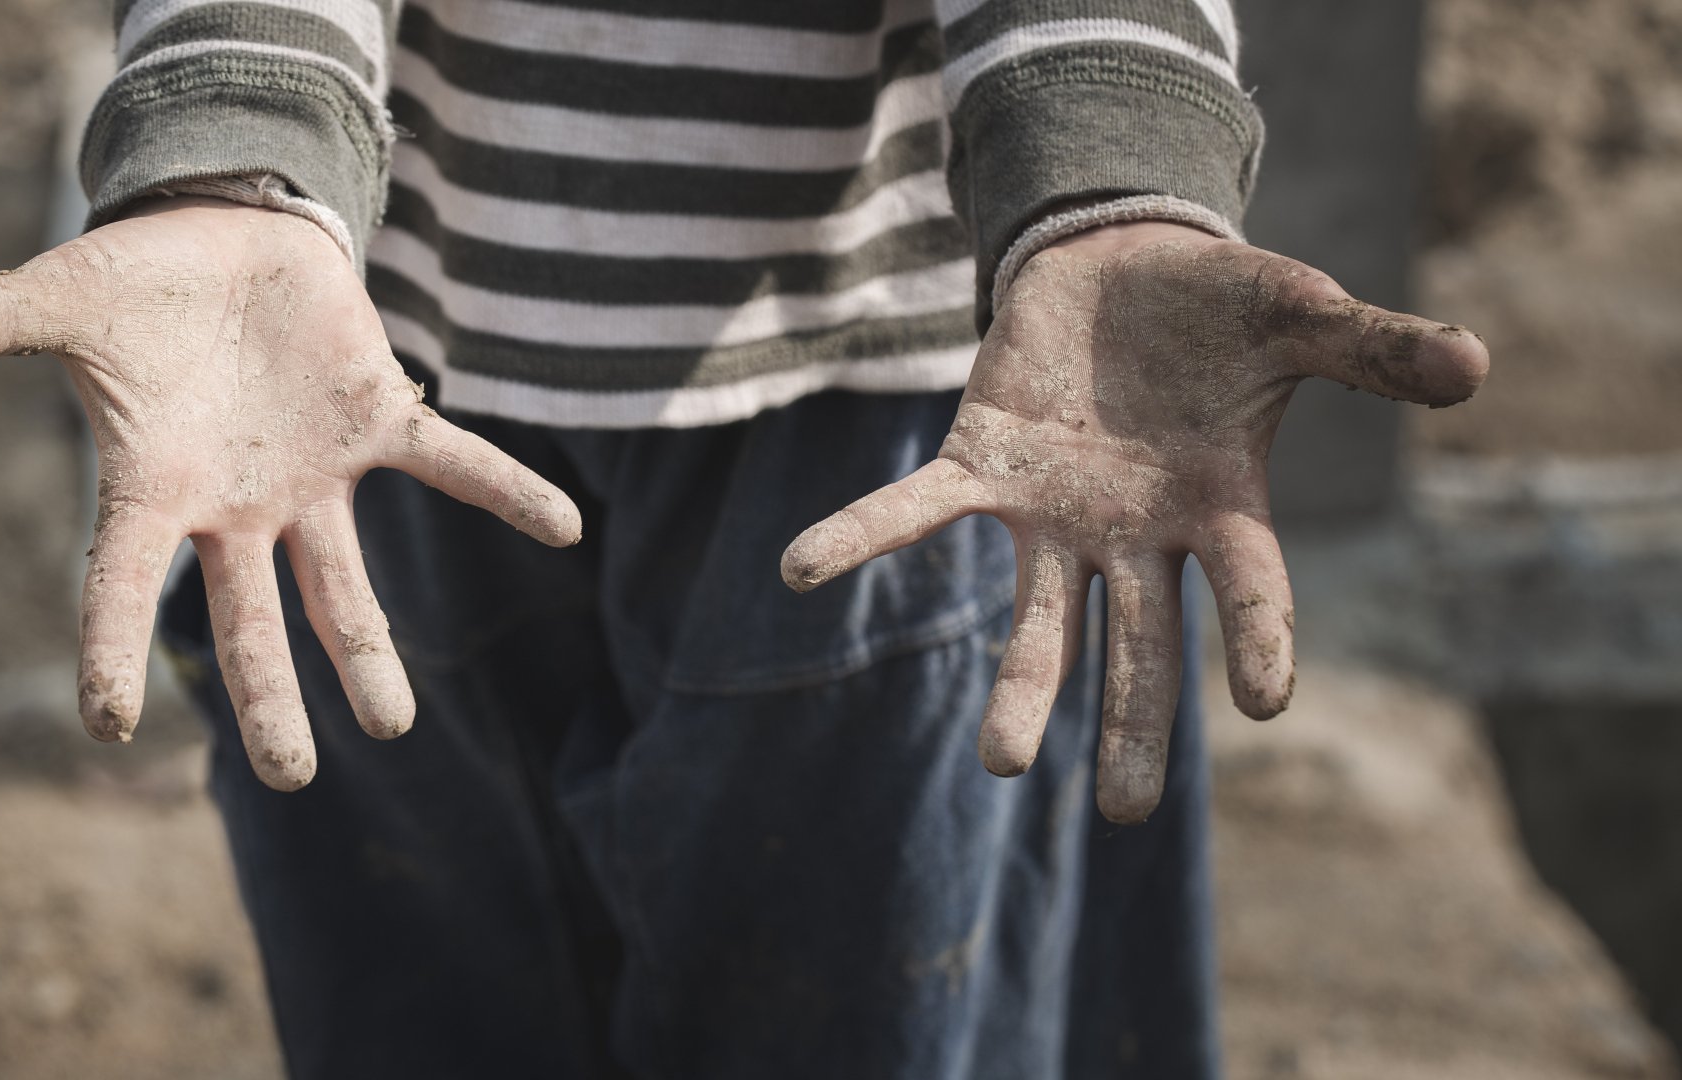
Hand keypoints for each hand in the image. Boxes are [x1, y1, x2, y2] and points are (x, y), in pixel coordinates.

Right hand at [0, 198, 581, 790]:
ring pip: (346, 583)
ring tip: (398, 724)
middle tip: (292, 776)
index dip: (107, 647)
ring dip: (371, 650)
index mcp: (157, 488)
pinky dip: (506, 491)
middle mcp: (239, 506)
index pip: (119, 583)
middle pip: (252, 619)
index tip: (107, 726)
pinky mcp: (377, 422)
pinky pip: (452, 465)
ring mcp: (312, 476)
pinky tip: (568, 531)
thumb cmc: (137, 288)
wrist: (224, 243)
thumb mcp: (64, 298)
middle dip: (272, 693)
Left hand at [781, 222, 1486, 822]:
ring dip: (1023, 685)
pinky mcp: (981, 466)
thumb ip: (1374, 350)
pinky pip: (913, 509)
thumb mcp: (1301, 315)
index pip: (1250, 591)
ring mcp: (1054, 513)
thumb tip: (1478, 362)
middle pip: (1139, 644)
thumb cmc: (1218, 307)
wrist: (1119, 264)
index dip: (1258, 641)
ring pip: (1037, 616)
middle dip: (1134, 723)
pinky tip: (797, 571)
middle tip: (1129, 814)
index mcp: (1221, 507)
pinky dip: (857, 536)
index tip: (1264, 703)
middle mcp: (1135, 534)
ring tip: (1006, 763)